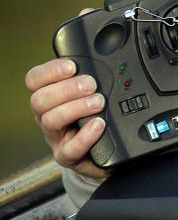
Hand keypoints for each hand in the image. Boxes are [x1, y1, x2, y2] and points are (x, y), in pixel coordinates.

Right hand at [25, 56, 107, 180]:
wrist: (101, 154)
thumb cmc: (91, 118)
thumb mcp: (87, 95)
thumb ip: (86, 80)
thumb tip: (97, 63)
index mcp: (48, 97)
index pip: (35, 80)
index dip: (50, 71)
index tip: (72, 66)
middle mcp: (46, 116)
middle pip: (40, 100)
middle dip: (66, 89)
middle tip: (91, 85)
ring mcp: (55, 138)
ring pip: (52, 121)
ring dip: (76, 108)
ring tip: (98, 103)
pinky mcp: (67, 156)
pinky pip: (71, 149)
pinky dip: (85, 136)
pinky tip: (98, 125)